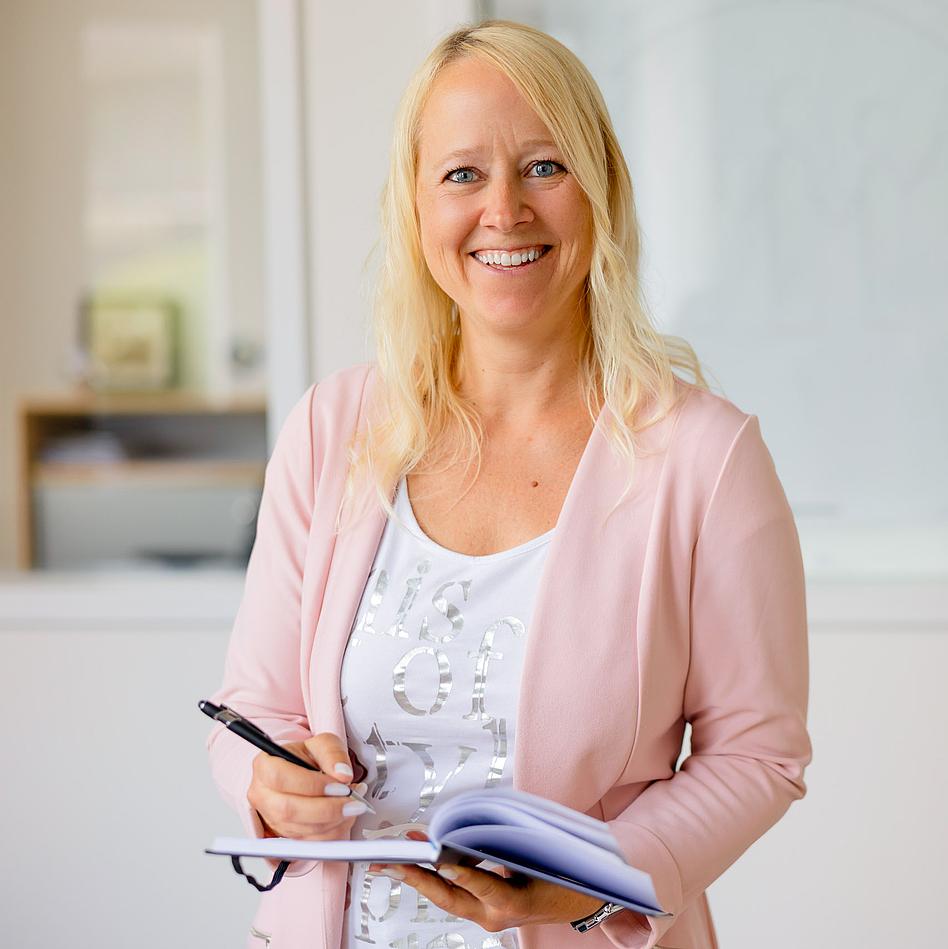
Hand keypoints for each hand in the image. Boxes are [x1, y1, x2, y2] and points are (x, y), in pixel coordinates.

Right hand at [247, 732, 367, 839]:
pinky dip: (330, 833)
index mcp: (265, 766)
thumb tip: (343, 774)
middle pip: (288, 810)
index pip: (281, 778)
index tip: (340, 786)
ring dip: (332, 823)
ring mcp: (270, 817)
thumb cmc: (307, 756)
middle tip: (354, 803)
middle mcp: (262, 794)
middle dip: (327, 809)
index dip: (313, 785)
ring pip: (298, 830)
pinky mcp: (283, 834)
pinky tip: (344, 818)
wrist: (301, 771)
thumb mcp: (322, 743)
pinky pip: (307, 841)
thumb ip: (333, 754)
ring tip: (352, 808)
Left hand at [365, 858, 607, 931]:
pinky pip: (456, 892)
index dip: (461, 872)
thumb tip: (470, 827)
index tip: (439, 857)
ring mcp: (488, 917)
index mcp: (515, 903)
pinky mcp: (485, 911)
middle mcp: (496, 916)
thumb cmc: (564, 872)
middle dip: (418, 878)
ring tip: (398, 853)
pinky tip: (423, 856)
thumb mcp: (541, 854)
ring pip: (448, 897)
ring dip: (421, 875)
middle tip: (391, 861)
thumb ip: (506, 843)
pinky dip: (438, 875)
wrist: (580, 900)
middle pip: (450, 898)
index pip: (484, 886)